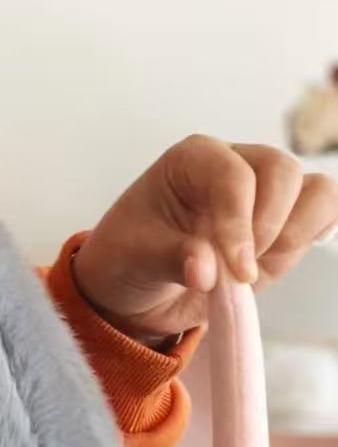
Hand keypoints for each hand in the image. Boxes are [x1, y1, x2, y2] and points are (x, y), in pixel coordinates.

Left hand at [72, 136, 337, 346]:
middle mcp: (236, 164)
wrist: (136, 287)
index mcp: (194, 159)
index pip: (234, 177)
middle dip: (268, 227)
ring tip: (252, 268)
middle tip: (237, 272)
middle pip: (283, 172)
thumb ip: (172, 259)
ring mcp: (265, 192)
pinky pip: (324, 212)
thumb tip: (208, 271)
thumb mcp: (133, 258)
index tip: (237, 272)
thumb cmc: (128, 259)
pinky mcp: (285, 222)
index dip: (240, 225)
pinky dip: (314, 234)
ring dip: (294, 234)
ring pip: (315, 190)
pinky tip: (279, 257)